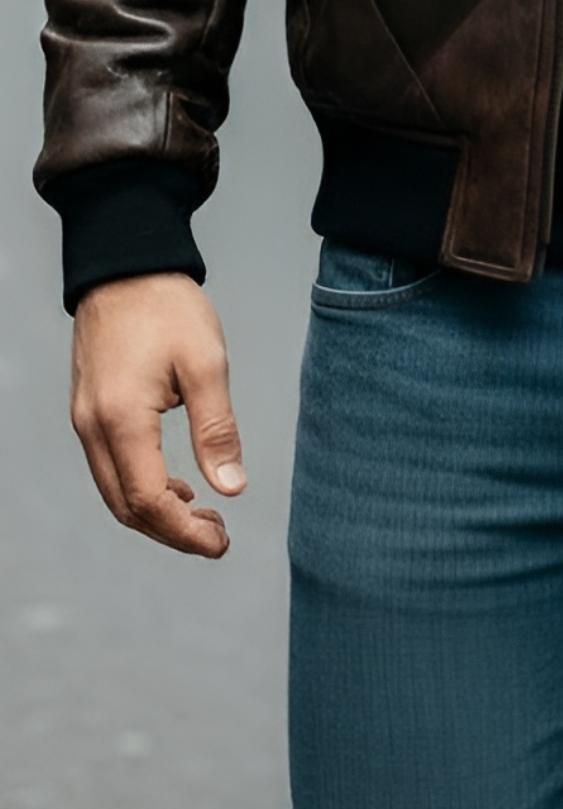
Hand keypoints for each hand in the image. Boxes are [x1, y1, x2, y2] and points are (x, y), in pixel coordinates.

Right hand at [71, 273, 245, 557]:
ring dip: (157, 514)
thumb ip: (216, 429)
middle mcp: (93, 428)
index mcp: (121, 420)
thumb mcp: (206, 363)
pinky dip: (141, 487)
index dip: (185, 534)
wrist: (126, 266)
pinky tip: (177, 485)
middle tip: (218, 536)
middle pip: (127, 507)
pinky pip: (110, 468)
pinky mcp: (89, 411)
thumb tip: (231, 487)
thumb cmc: (167, 307)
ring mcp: (85, 420)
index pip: (149, 501)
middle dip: (172, 533)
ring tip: (203, 515)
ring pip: (114, 492)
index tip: (221, 543)